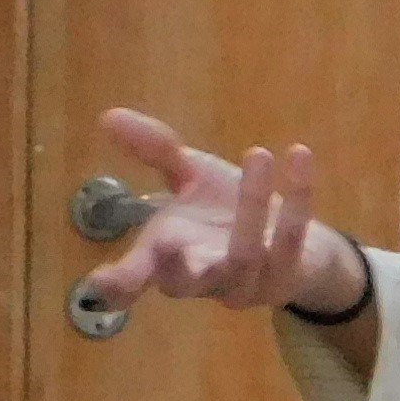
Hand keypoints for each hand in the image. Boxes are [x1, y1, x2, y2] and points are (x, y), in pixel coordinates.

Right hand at [85, 110, 365, 319]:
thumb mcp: (188, 177)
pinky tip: (299, 155)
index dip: (119, 282)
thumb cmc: (223, 212)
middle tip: (167, 237)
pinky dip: (297, 197)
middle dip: (175, 268)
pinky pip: (289, 239)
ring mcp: (244, 284)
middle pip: (182, 283)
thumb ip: (155, 151)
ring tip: (257, 153)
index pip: (137, 276)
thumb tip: (108, 116)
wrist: (286, 238)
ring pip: (243, 255)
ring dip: (251, 202)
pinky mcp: (285, 277)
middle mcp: (200, 278)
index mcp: (167, 257)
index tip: (100, 282)